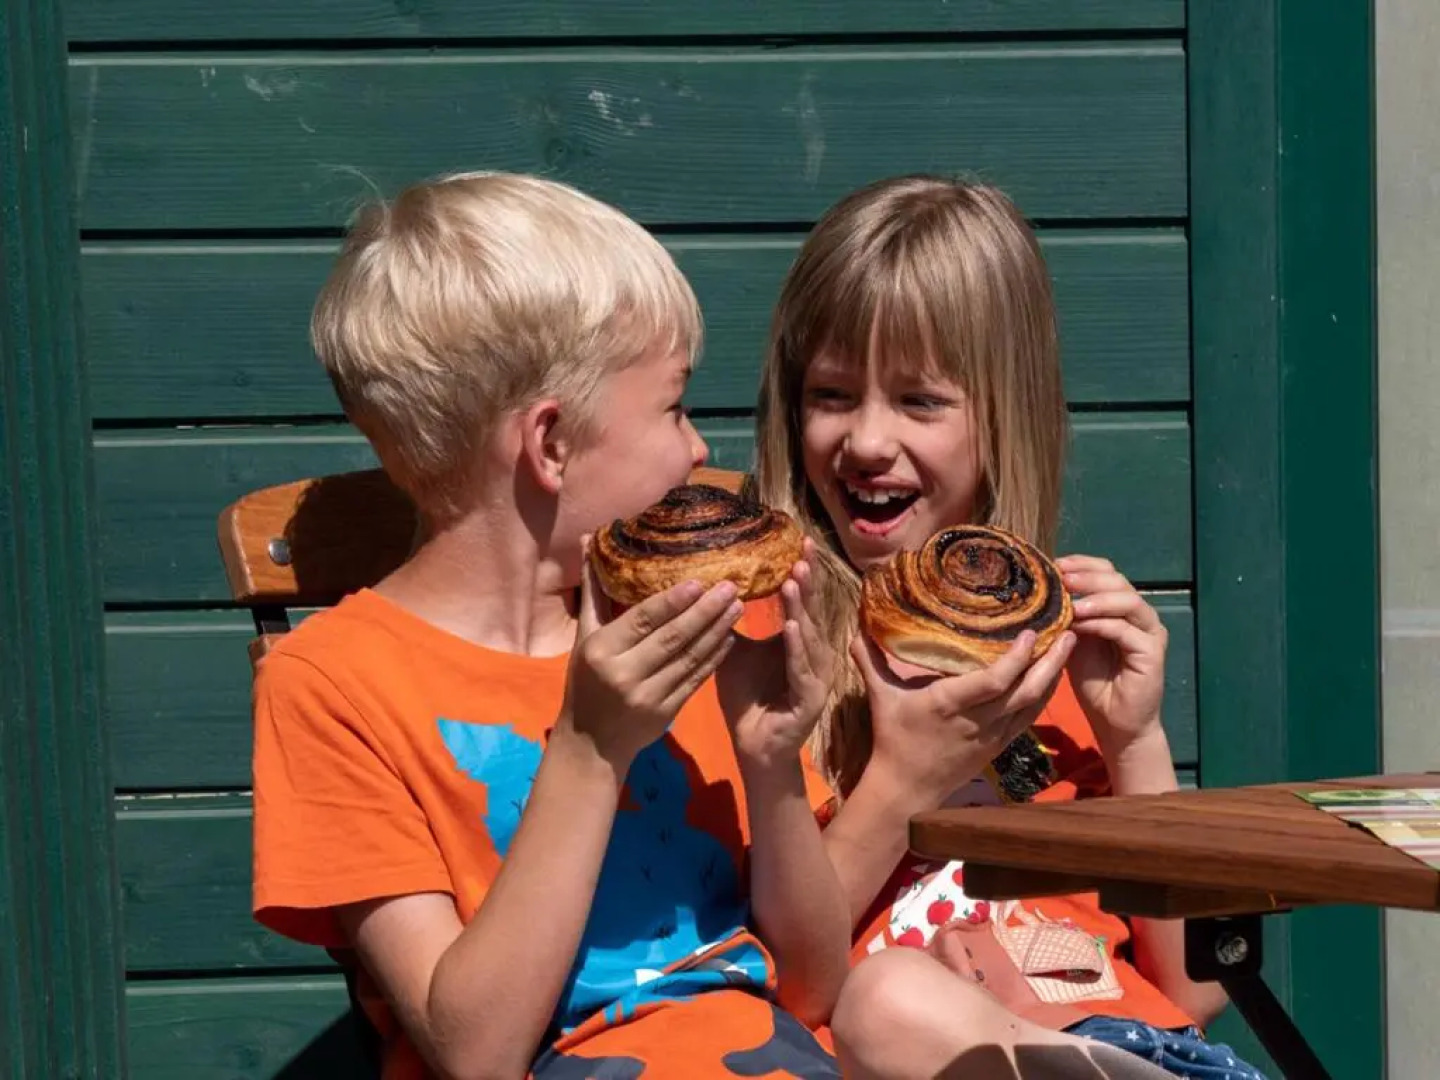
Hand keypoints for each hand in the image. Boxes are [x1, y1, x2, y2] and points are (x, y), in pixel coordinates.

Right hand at [557, 537, 743, 770]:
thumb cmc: (586, 680)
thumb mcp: (584, 637)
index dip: (672, 601)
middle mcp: (624, 673)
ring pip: (689, 658)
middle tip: (730, 587)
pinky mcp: (666, 712)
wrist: (591, 742)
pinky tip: (729, 638)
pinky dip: (714, 658)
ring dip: (717, 631)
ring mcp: (647, 695)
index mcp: (601, 650)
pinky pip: (696, 680)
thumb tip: (588, 540)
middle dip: (704, 611)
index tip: (699, 581)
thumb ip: (592, 591)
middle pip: (671, 637)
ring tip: (737, 606)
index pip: (642, 620)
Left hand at [716, 540, 836, 768]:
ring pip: (809, 635)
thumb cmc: (748, 699)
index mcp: (798, 640)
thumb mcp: (735, 653)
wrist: (754, 747)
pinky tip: (792, 627)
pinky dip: (797, 648)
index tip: (801, 542)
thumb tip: (711, 589)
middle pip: (812, 610)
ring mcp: (815, 676)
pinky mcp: (811, 699)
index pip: (802, 599)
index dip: (803, 571)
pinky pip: (802, 669)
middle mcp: (813, 654)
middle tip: (803, 551)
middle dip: (808, 581)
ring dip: (802, 608)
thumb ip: (730, 624)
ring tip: (795, 580)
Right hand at [852, 626, 1074, 809]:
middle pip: (1026, 691)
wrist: (906, 790)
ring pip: (1034, 705)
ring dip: (1053, 676)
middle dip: (1051, 662)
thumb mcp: (881, 698)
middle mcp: (978, 720)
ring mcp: (993, 735)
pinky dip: (1044, 696)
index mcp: (950, 704)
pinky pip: (1029, 718)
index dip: (1017, 658)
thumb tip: (854, 628)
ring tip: (1068, 647)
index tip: (1031, 632)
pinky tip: (1052, 678)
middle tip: (1070, 632)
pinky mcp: (999, 746)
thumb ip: (870, 661)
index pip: (994, 681)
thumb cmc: (893, 740)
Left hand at [1057, 554, 1166, 755]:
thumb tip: (1043, 590)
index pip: (1107, 571)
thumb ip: (1067, 616)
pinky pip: (1126, 629)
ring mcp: (1149, 631)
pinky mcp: (1152, 651)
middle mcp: (1138, 614)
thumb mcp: (1073, 642)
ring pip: (1127, 600)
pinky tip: (1080, 624)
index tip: (1055, 565)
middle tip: (1061, 579)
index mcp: (1119, 607)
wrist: (1115, 721)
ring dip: (1096, 597)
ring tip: (1071, 603)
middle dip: (1087, 576)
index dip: (1082, 564)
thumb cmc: (1093, 682)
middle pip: (1118, 579)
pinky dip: (1101, 623)